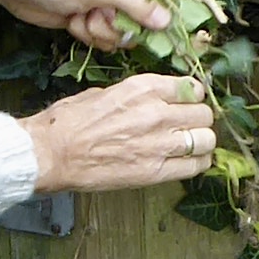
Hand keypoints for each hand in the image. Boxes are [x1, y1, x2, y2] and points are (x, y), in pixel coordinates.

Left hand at [0, 0, 165, 52]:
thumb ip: (134, 4)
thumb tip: (167, 21)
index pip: (157, 3)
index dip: (144, 18)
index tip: (122, 17)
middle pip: (139, 26)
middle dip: (112, 26)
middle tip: (94, 12)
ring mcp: (109, 7)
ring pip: (119, 36)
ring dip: (95, 30)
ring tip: (79, 13)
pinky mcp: (93, 21)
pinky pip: (102, 40)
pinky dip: (85, 34)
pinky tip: (72, 20)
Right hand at [25, 74, 214, 193]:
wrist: (52, 153)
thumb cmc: (69, 121)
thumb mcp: (105, 92)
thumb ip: (137, 95)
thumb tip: (156, 99)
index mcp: (144, 88)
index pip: (192, 87)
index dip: (192, 96)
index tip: (188, 102)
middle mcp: (157, 112)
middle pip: (204, 113)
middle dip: (199, 119)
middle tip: (189, 126)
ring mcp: (159, 143)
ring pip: (207, 139)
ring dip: (202, 142)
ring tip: (192, 145)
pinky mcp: (155, 171)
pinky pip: (196, 166)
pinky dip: (198, 163)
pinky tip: (189, 162)